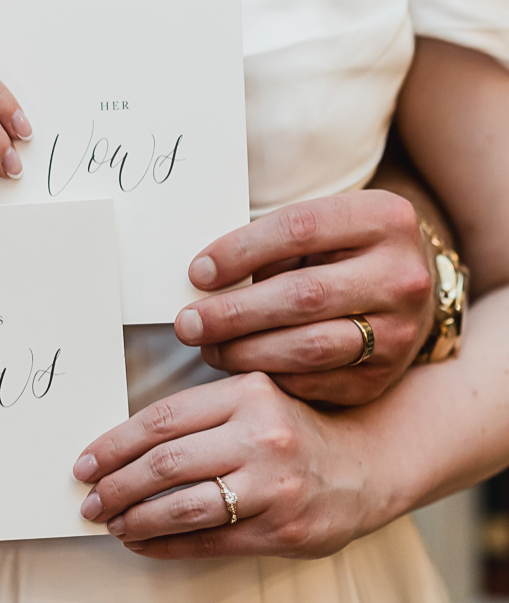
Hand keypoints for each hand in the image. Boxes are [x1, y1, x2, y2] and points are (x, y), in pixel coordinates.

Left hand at [73, 372, 382, 558]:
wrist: (368, 468)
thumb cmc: (296, 433)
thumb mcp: (256, 400)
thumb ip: (201, 415)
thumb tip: (121, 447)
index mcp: (248, 393)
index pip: (161, 420)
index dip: (113, 445)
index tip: (85, 463)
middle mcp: (262, 436)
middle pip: (165, 464)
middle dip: (115, 486)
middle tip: (90, 500)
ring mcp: (274, 487)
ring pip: (181, 506)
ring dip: (135, 519)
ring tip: (112, 523)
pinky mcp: (282, 531)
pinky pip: (207, 541)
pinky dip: (164, 545)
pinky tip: (143, 543)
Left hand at [174, 192, 434, 404]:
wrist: (414, 296)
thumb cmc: (347, 253)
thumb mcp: (326, 229)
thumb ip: (276, 244)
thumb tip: (206, 276)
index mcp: (385, 219)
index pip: (299, 228)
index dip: (241, 250)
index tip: (198, 272)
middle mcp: (401, 276)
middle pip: (302, 295)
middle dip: (234, 312)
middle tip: (189, 324)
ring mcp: (400, 332)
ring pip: (308, 347)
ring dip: (245, 351)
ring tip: (208, 348)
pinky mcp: (383, 377)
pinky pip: (314, 383)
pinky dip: (270, 377)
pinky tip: (241, 370)